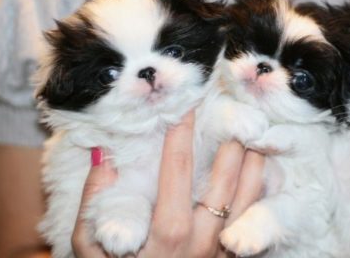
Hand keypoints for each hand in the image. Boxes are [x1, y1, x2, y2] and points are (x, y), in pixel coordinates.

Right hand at [71, 111, 264, 257]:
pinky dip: (260, 195)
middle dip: (229, 144)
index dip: (181, 134)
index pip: (177, 169)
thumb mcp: (89, 250)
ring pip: (247, 201)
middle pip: (223, 182)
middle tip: (232, 113)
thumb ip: (94, 203)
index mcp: (166, 232)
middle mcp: (199, 241)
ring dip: (253, 166)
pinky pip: (253, 223)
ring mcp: (218, 253)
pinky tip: (261, 174)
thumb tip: (103, 157)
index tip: (185, 106)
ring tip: (256, 136)